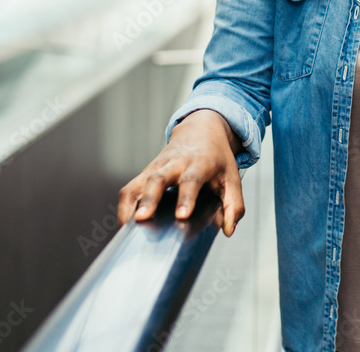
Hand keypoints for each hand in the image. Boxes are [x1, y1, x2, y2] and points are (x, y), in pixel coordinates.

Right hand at [118, 110, 244, 237]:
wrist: (202, 130)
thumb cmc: (217, 158)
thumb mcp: (232, 178)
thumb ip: (234, 205)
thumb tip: (228, 230)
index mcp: (199, 163)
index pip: (191, 180)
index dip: (186, 198)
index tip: (182, 216)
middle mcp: (175, 163)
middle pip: (158, 178)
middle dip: (149, 199)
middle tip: (142, 218)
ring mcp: (157, 167)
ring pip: (138, 182)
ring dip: (130, 204)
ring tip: (126, 228)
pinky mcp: (146, 172)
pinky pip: (130, 188)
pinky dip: (125, 205)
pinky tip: (125, 225)